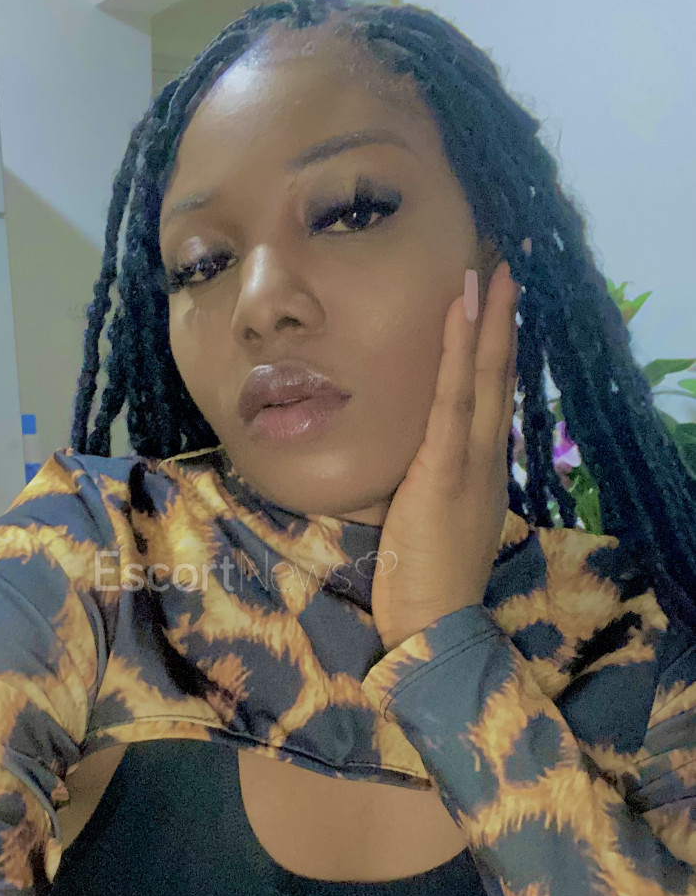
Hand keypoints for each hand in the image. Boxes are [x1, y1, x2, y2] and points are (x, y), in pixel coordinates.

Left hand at [371, 259, 520, 650]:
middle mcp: (485, 460)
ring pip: (484, 380)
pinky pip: (454, 400)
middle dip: (501, 323)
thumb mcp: (420, 522)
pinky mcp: (448, 471)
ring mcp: (471, 463)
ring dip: (487, 322)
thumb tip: (389, 462)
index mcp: (479, 471)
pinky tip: (461, 312)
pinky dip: (461, 352)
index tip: (494, 310)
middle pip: (498, 379)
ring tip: (490, 271)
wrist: (434, 627)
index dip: (494, 354)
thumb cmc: (420, 582)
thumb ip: (413, 486)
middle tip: (506, 269)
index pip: (489, 401)